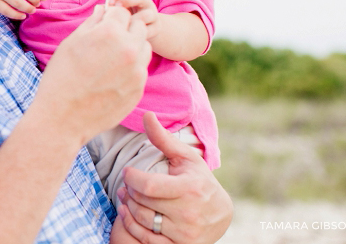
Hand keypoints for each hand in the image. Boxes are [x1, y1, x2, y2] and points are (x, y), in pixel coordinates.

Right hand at [34, 5, 150, 146]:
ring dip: (133, 47)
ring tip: (111, 59)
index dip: (111, 16)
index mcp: (110, 32)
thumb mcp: (71, 43)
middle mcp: (129, 49)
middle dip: (126, 29)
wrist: (63, 118)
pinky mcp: (139, 89)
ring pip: (144, 48)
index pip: (121, 11)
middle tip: (109, 41)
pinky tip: (112, 77)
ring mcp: (137, 70)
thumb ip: (92, 22)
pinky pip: (141, 69)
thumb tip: (104, 9)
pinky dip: (131, 68)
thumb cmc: (61, 78)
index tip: (105, 23)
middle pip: (138, 26)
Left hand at [110, 0, 159, 40]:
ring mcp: (154, 15)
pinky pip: (147, 30)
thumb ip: (112, 9)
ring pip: (146, 14)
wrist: (144, 35)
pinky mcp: (157, 28)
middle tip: (117, 11)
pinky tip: (130, 38)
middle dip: (126, 1)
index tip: (109, 3)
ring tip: (124, 27)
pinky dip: (137, 34)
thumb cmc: (127, 22)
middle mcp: (147, 4)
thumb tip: (100, 9)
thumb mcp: (120, 13)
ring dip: (133, 21)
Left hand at [116, 113, 231, 243]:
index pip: (149, 186)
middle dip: (129, 191)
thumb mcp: (185, 157)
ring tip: (125, 196)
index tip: (127, 171)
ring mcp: (184, 233)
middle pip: (143, 203)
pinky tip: (127, 212)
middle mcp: (188, 213)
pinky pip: (146, 239)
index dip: (132, 178)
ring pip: (143, 220)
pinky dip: (132, 226)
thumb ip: (163, 138)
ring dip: (128, 207)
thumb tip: (146, 115)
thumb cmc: (198, 180)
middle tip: (124, 184)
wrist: (220, 215)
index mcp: (190, 189)